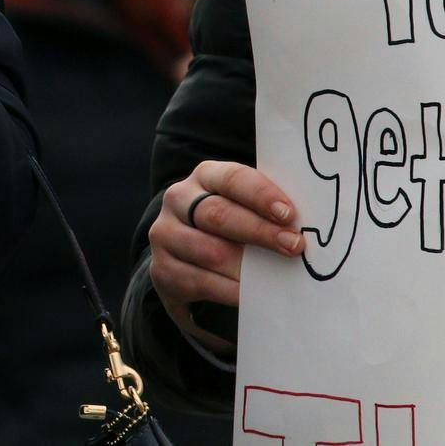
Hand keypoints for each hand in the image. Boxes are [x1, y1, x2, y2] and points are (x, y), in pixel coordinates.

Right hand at [148, 159, 302, 354]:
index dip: (260, 195)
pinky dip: (230, 291)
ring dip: (246, 266)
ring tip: (275, 277)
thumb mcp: (246, 209)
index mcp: (205, 177)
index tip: (289, 214)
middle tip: (294, 246)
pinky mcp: (162, 268)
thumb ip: (268, 211)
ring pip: (208, 250)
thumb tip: (310, 227)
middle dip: (259, 232)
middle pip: (218, 214)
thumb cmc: (234, 228)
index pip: (231, 178)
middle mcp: (178, 199)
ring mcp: (165, 233)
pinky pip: (200, 281)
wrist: (190, 259)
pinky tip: (251, 295)